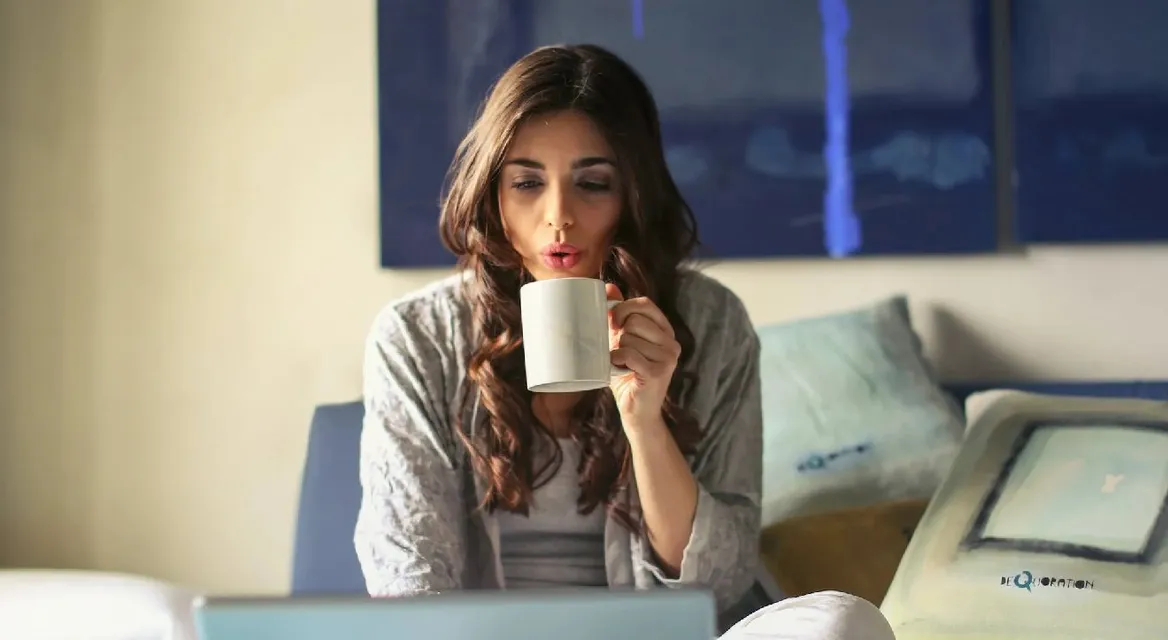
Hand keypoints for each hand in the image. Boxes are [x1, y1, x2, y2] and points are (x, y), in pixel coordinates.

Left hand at [606, 283, 680, 429]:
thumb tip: (608, 287)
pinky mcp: (659, 372)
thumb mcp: (622, 341)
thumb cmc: (627, 375)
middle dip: (619, 334)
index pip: (645, 304)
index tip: (613, 322)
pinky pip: (629, 354)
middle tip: (618, 350)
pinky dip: (616, 360)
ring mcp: (668, 358)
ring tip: (622, 364)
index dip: (624, 308)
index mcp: (665, 331)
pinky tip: (618, 368)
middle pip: (635, 320)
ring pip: (629, 337)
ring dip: (617, 350)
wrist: (637, 411)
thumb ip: (619, 316)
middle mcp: (671, 342)